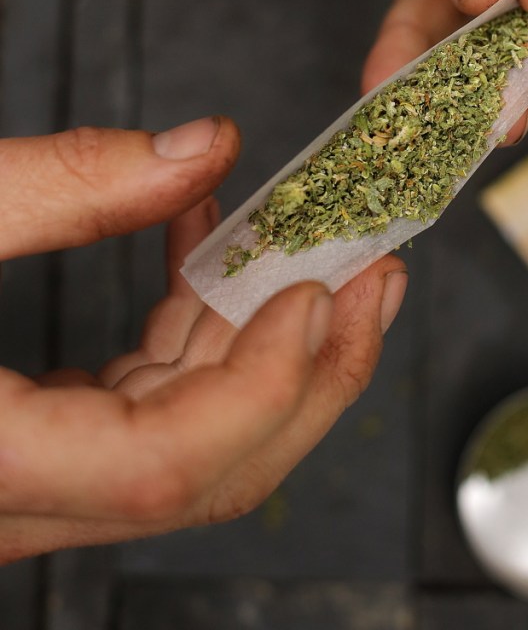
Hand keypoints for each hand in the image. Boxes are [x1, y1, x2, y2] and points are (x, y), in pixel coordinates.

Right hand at [0, 119, 406, 560]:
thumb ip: (65, 187)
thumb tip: (201, 151)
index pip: (170, 464)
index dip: (265, 382)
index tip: (319, 293)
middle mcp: (21, 496)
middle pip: (209, 467)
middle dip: (309, 369)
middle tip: (372, 279)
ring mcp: (39, 476)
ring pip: (190, 435)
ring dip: (259, 337)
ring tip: (313, 253)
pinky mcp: (44, 439)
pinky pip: (146, 398)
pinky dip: (193, 326)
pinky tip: (212, 255)